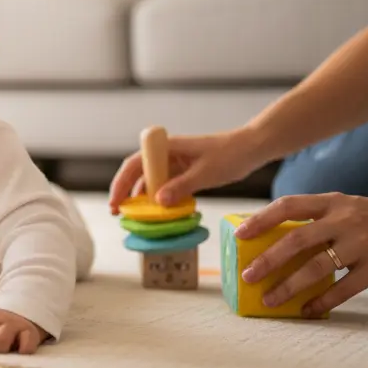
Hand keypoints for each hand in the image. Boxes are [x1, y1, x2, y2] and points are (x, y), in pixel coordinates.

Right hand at [108, 128, 269, 212]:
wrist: (252, 148)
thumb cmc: (230, 154)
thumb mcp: (206, 173)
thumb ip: (181, 187)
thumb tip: (158, 202)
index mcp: (167, 148)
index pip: (134, 164)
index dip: (121, 183)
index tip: (115, 202)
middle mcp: (167, 155)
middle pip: (138, 174)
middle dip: (126, 193)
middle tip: (118, 214)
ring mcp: (175, 165)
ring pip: (151, 182)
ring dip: (143, 199)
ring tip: (137, 218)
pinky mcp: (184, 173)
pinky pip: (166, 187)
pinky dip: (160, 200)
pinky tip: (159, 213)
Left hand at [238, 192, 367, 316]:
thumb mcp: (350, 208)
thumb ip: (320, 220)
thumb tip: (277, 242)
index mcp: (334, 202)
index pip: (288, 205)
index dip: (260, 219)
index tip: (239, 235)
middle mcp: (345, 220)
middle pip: (296, 238)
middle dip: (267, 259)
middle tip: (247, 275)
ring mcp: (363, 243)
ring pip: (316, 267)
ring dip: (288, 285)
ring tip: (269, 299)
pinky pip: (344, 288)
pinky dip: (322, 301)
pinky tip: (306, 311)